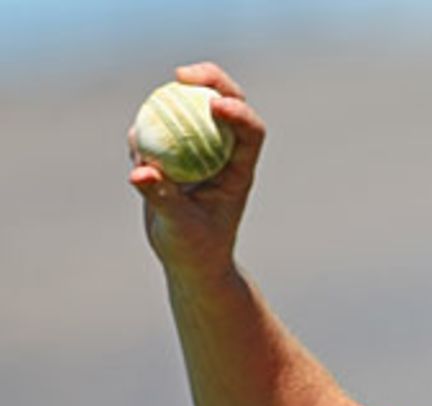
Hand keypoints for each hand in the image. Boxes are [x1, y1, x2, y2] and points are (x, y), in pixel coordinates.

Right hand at [128, 62, 265, 277]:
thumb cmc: (195, 249)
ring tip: (153, 103)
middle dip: (211, 81)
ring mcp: (200, 152)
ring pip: (193, 110)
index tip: (215, 104)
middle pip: (226, 105)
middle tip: (181, 74)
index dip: (239, 113)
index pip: (251, 133)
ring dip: (175, 96)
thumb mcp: (179, 227)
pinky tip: (136, 141)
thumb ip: (162, 198)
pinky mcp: (174, 155)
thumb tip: (141, 171)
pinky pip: (162, 129)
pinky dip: (148, 127)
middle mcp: (224, 155)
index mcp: (240, 171)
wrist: (189, 260)